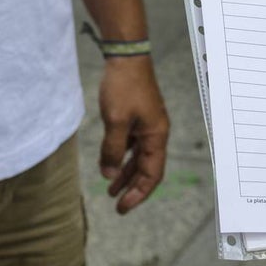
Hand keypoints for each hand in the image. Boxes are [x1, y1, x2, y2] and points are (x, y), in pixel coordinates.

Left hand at [98, 56, 168, 213]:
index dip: (139, 193)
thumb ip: (113, 150)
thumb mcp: (116, 121)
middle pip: (147, 168)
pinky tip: (111, 163)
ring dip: (126, 174)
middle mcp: (155, 133)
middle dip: (132, 188)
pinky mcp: (138, 117)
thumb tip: (109, 174)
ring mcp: (147, 125)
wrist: (127, 57)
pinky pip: (132, 145)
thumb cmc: (124, 87)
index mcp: (156, 136)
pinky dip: (123, 157)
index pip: (152, 174)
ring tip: (110, 189)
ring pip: (139, 157)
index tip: (122, 207)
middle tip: (116, 205)